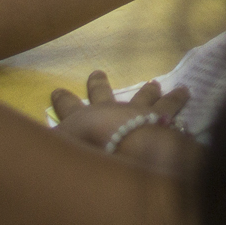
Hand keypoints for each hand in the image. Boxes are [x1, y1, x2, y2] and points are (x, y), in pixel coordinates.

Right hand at [49, 70, 191, 152]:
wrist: (122, 148)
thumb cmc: (86, 151)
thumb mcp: (60, 152)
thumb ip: (52, 150)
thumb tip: (38, 148)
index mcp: (82, 120)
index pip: (68, 108)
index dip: (62, 101)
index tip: (57, 90)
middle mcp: (109, 111)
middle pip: (102, 94)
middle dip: (98, 84)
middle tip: (97, 71)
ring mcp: (135, 111)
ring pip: (142, 96)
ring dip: (147, 90)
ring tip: (154, 82)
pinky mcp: (159, 117)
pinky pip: (171, 105)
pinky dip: (179, 98)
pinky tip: (187, 90)